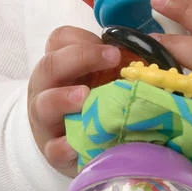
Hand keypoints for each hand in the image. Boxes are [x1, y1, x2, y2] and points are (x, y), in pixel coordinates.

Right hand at [27, 26, 120, 177]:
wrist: (77, 143)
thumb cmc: (94, 101)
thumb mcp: (104, 76)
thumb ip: (120, 61)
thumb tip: (148, 47)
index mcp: (60, 64)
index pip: (60, 40)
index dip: (83, 39)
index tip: (113, 49)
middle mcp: (46, 88)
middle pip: (49, 65)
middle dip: (80, 58)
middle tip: (112, 59)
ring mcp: (45, 120)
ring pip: (43, 105)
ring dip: (62, 98)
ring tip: (84, 97)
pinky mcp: (52, 151)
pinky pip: (52, 148)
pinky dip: (63, 146)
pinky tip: (75, 144)